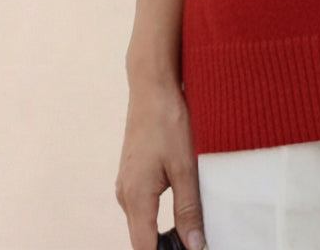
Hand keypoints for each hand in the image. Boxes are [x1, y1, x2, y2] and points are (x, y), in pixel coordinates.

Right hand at [115, 76, 207, 249]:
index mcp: (136, 198)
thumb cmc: (168, 121)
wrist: (152, 86)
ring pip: (144, 222)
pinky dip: (159, 213)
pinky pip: (144, 205)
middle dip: (166, 245)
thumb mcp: (185, 166)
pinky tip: (180, 206)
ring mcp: (126, 184)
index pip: (144, 248)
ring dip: (163, 230)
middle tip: (194, 240)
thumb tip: (194, 245)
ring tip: (190, 229)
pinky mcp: (132, 174)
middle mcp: (125, 195)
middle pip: (143, 239)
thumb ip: (188, 209)